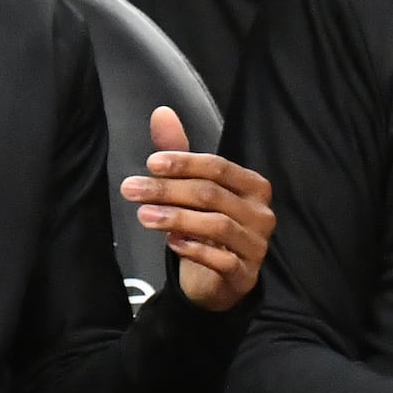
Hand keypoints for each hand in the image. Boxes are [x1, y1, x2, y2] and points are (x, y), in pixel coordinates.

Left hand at [122, 105, 273, 308]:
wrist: (218, 280)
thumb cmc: (206, 227)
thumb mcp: (192, 188)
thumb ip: (179, 152)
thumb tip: (162, 112)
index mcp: (253, 187)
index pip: (219, 168)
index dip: (185, 163)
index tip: (150, 164)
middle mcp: (261, 213)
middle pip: (212, 195)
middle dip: (168, 190)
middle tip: (131, 190)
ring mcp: (256, 245)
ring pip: (217, 225)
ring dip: (176, 218)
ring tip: (143, 216)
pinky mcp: (246, 275)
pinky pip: (221, 260)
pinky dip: (194, 249)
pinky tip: (171, 243)